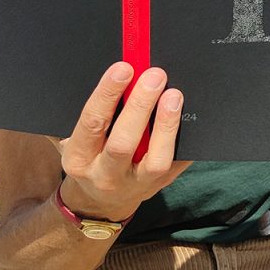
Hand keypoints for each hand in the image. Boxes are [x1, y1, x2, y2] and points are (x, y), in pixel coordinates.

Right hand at [51, 62, 191, 221]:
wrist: (101, 202)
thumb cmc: (90, 157)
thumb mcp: (77, 140)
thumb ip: (91, 114)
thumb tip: (117, 72)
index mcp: (79, 158)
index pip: (93, 123)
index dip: (108, 94)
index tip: (124, 68)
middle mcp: (106, 175)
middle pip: (124, 143)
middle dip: (140, 106)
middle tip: (155, 76)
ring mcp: (136, 184)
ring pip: (156, 160)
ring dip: (167, 125)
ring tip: (174, 95)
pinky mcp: (161, 185)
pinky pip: (178, 164)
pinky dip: (185, 140)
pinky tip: (192, 117)